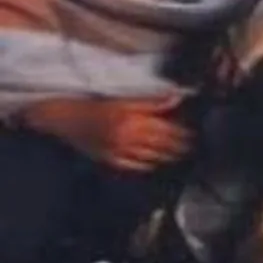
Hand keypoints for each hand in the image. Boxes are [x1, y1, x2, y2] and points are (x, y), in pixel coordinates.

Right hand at [22, 96, 192, 171]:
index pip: (165, 129)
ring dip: (167, 157)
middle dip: (179, 147)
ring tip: (180, 157)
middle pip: (161, 144)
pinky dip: (147, 164)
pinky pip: (134, 165)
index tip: (194, 134)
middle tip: (192, 148)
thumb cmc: (98, 107)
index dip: (182, 133)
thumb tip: (177, 98)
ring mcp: (118, 151)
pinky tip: (156, 163)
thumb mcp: (125, 101)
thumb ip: (152, 102)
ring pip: (150, 156)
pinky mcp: (110, 160)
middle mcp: (127, 137)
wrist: (68, 120)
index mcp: (133, 119)